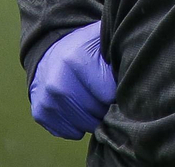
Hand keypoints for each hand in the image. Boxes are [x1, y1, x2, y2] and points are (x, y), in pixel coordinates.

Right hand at [30, 20, 116, 138]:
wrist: (52, 51)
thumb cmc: (86, 48)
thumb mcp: (104, 42)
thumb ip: (120, 58)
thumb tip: (134, 79)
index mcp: (74, 60)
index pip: (109, 95)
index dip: (117, 92)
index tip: (117, 84)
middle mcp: (56, 83)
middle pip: (96, 113)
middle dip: (106, 107)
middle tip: (107, 95)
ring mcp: (46, 100)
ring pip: (84, 126)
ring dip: (94, 118)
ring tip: (94, 100)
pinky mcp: (40, 113)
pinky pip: (70, 132)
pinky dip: (79, 125)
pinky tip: (79, 107)